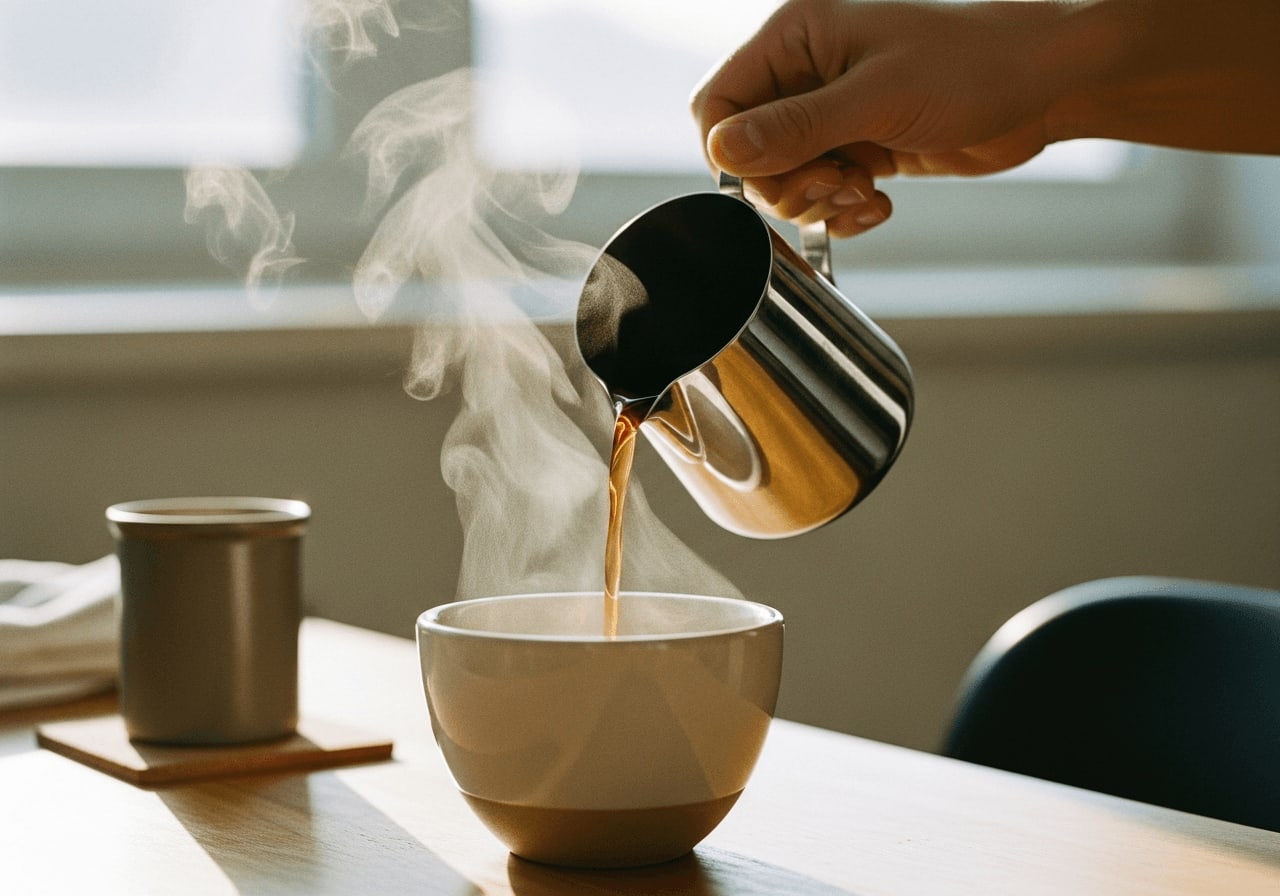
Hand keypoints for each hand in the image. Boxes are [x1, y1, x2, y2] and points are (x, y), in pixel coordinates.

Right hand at [691, 0, 1069, 236]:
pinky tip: (880, 201)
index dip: (732, 151)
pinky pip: (823, 193)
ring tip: (863, 190)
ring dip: (818, 200)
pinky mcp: (860, 146)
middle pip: (748, 149)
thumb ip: (796, 127)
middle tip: (834, 183)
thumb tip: (723, 151)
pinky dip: (844, 210)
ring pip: (784, 178)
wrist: (1048, 84)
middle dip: (785, 182)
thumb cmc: (976, 64)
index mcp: (797, 35)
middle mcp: (807, 72)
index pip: (718, 102)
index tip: (770, 178)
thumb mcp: (878, 96)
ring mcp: (834, 112)